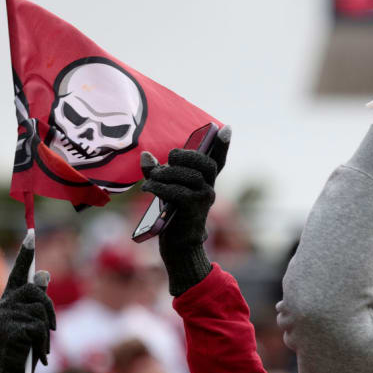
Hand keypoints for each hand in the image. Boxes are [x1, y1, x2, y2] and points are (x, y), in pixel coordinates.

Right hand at [0, 237, 54, 372]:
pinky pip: (39, 328)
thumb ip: (37, 301)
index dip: (25, 255)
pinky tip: (37, 355)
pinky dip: (44, 344)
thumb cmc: (22, 352)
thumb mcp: (32, 324)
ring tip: (40, 348)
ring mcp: (3, 317)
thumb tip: (44, 274)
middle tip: (52, 331)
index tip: (31, 234)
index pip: (18, 274)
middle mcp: (2, 306)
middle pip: (37, 292)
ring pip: (41, 311)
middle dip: (50, 312)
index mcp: (7, 303)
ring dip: (47, 332)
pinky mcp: (9, 330)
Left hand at [139, 146, 218, 294]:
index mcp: (205, 182)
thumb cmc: (172, 216)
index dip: (222, 145)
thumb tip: (146, 156)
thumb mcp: (165, 189)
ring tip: (152, 180)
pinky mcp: (194, 207)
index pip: (217, 160)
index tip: (226, 128)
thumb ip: (157, 172)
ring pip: (187, 175)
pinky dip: (159, 187)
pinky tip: (148, 188)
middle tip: (169, 160)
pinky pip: (177, 190)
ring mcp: (204, 198)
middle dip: (184, 155)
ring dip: (166, 173)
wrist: (178, 245)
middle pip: (203, 161)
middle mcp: (209, 188)